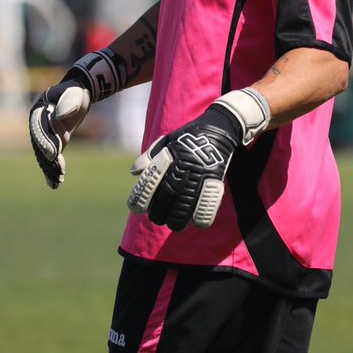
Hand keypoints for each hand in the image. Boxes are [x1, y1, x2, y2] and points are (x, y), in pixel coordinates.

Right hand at [30, 49, 126, 188]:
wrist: (80, 93)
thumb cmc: (76, 92)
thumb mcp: (74, 95)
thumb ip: (67, 103)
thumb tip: (59, 116)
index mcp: (38, 111)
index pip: (39, 129)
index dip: (45, 142)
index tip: (53, 154)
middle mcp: (38, 125)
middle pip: (41, 145)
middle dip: (48, 160)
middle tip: (57, 173)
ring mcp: (45, 134)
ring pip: (45, 154)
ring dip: (50, 169)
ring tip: (56, 182)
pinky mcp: (54, 142)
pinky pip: (51, 157)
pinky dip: (53, 169)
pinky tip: (55, 183)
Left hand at [127, 88, 269, 230]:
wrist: (218, 127)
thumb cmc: (187, 137)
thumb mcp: (165, 141)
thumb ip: (149, 158)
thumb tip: (134, 173)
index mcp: (167, 155)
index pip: (150, 180)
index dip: (141, 197)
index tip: (137, 209)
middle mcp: (181, 164)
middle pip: (166, 195)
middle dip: (159, 212)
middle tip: (158, 219)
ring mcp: (199, 170)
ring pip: (185, 201)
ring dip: (178, 218)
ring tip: (175, 225)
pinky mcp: (215, 175)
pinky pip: (208, 199)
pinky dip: (203, 214)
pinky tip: (198, 223)